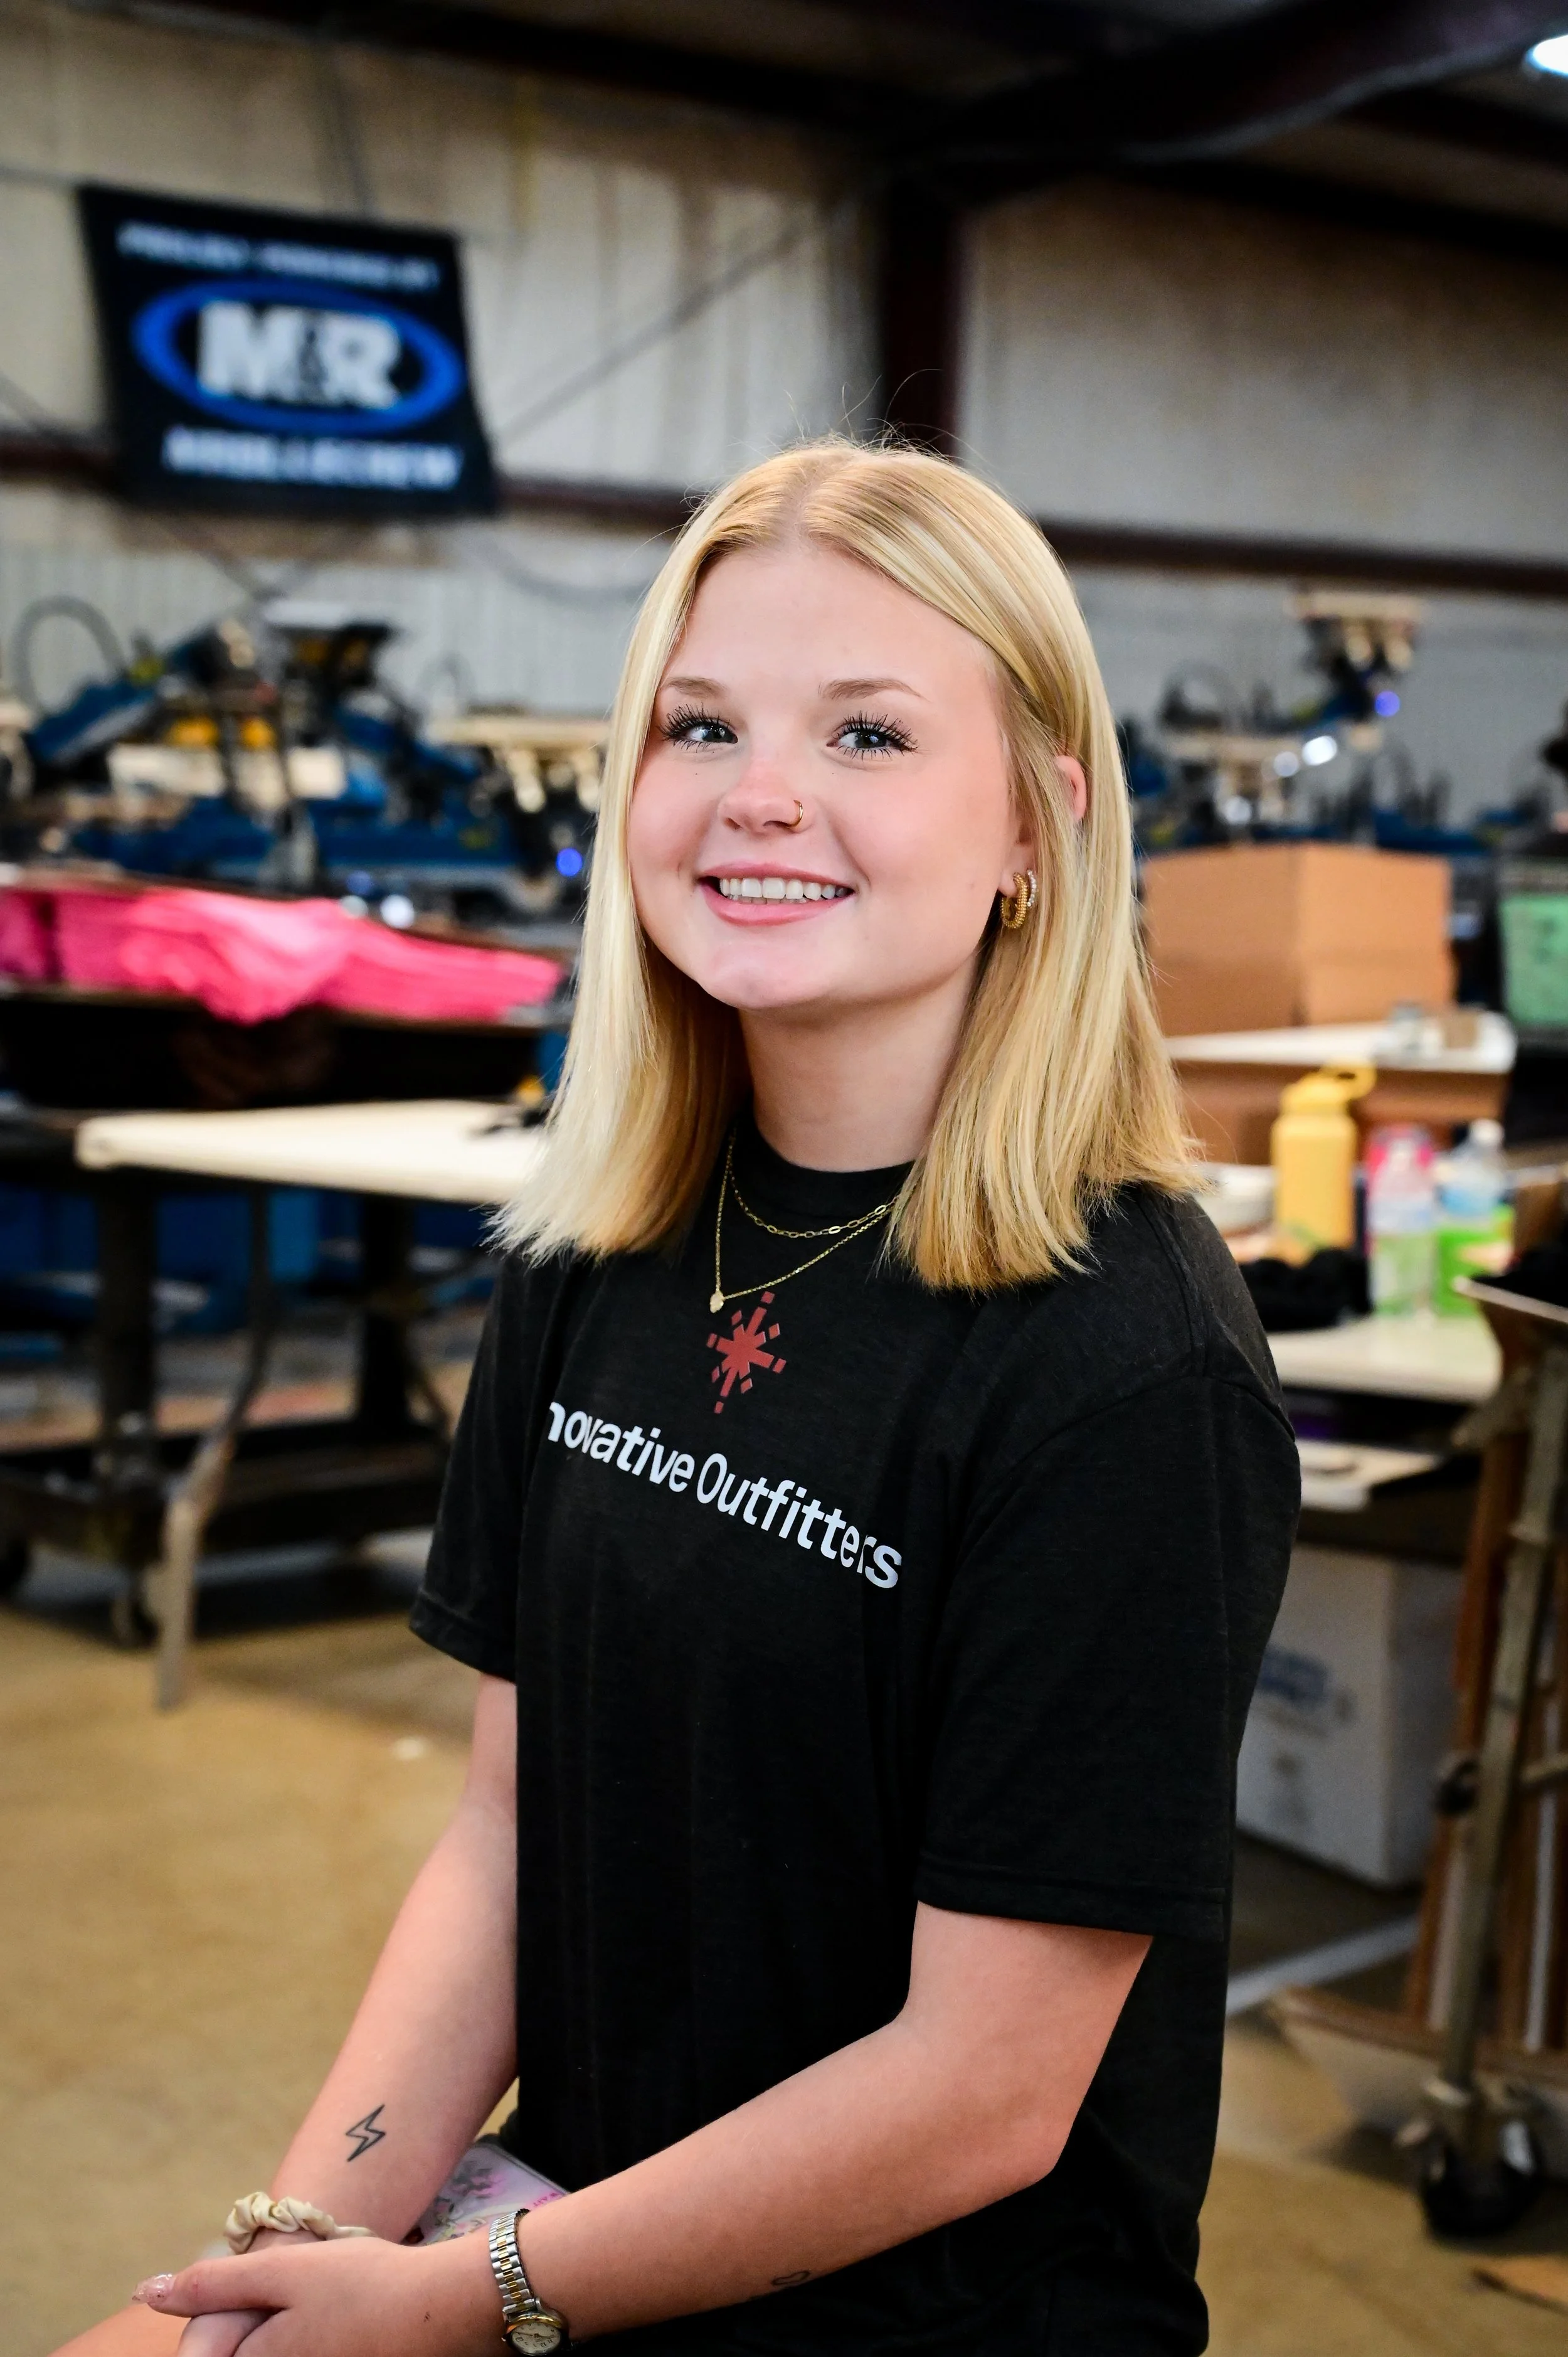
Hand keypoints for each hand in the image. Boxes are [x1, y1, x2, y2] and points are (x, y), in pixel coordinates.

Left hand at [134, 2233, 496, 2356]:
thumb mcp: (283, 2270)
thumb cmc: (363, 2283)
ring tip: (327, 2306)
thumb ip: (212, 2285)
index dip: (210, 2335)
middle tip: (309, 2298)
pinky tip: (339, 2319)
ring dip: (275, 2337)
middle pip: (240, 2353)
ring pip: (277, 2355)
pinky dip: (308, 2341)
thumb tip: (144, 2292)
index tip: (247, 2308)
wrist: (445, 2307)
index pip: (206, 2356)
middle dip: (243, 2332)